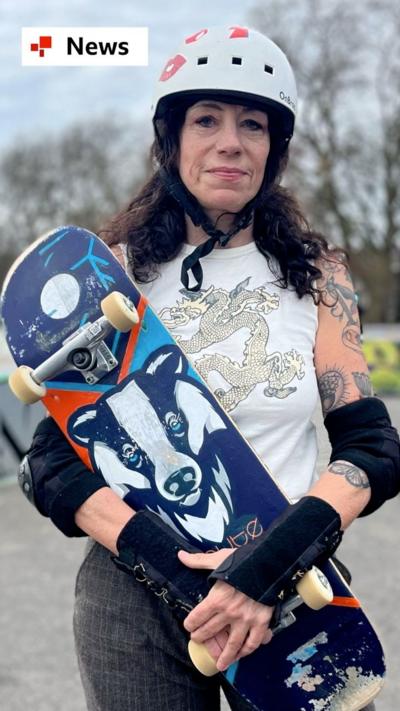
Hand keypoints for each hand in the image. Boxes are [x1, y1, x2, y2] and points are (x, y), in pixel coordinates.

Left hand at [178, 549, 272, 670]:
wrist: (268, 564)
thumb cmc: (242, 560)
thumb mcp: (218, 559)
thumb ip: (198, 560)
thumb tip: (180, 555)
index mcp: (216, 599)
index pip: (197, 617)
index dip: (191, 624)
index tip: (189, 626)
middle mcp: (229, 613)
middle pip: (211, 631)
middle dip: (202, 637)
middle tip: (198, 640)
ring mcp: (246, 620)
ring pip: (232, 644)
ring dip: (225, 656)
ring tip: (220, 664)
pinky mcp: (261, 623)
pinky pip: (253, 642)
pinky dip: (247, 651)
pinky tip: (242, 655)